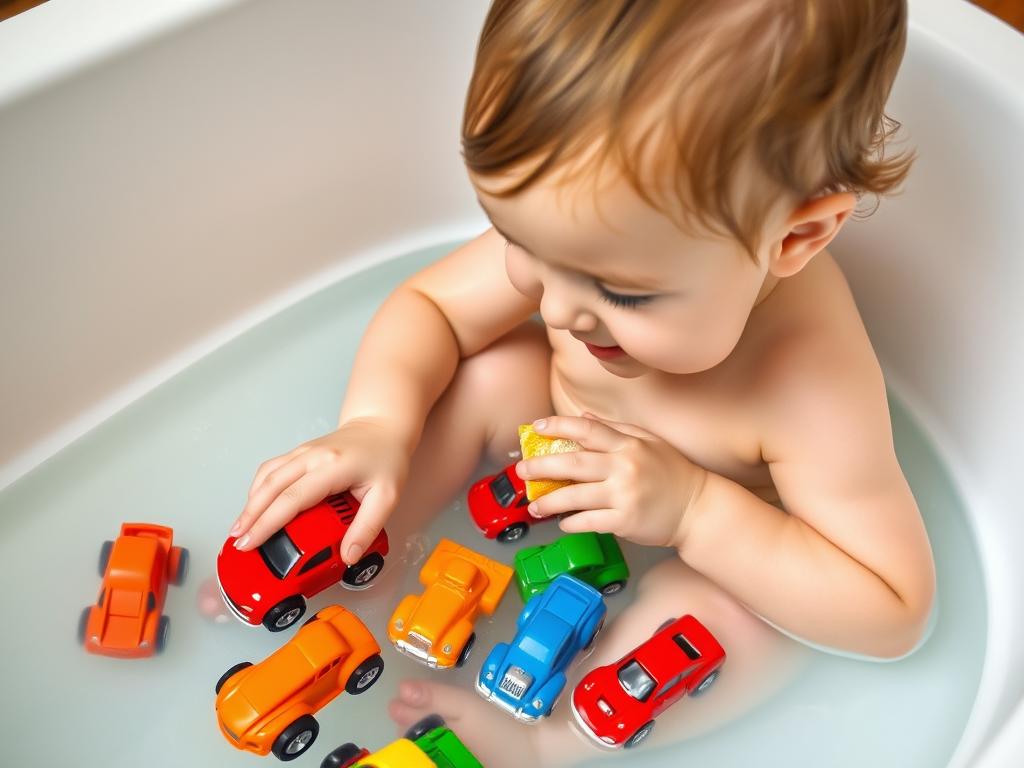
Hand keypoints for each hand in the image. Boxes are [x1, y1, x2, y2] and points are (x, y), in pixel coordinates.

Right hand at [229, 417, 410, 563]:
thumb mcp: (387, 496)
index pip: (292, 498)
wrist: (383, 428)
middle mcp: (312, 456)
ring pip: (267, 476)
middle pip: (271, 486)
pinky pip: (272, 470)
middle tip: (238, 542)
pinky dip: (259, 489)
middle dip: (251, 516)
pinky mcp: (300, 453)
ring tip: (241, 529)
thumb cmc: (386, 458)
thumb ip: (367, 527)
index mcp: (332, 467)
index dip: (268, 522)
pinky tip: (256, 506)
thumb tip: (348, 556)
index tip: (252, 542)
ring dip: (251, 503)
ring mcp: (303, 452)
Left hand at [515, 414, 707, 548]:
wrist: (698, 508)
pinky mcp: (625, 521)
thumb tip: (582, 418)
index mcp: (629, 444)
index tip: (536, 428)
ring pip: (575, 497)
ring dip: (550, 501)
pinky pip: (588, 521)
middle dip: (541, 466)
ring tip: (535, 505)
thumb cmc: (672, 473)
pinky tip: (563, 521)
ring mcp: (624, 496)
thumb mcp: (649, 442)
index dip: (558, 426)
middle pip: (573, 463)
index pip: (586, 430)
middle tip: (521, 471)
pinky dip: (572, 522)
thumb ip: (615, 430)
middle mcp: (624, 467)